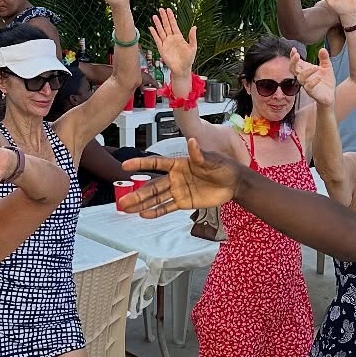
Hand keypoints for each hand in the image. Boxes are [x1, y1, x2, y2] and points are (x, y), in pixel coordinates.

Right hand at [118, 141, 241, 215]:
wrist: (234, 184)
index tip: (126, 166)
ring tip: (126, 208)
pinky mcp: (184, 202)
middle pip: (152, 186)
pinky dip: (156, 212)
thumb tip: (192, 142)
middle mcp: (175, 177)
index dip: (141, 164)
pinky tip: (143, 215)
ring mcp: (178, 190)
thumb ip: (200, 155)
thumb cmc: (224, 167)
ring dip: (141, 203)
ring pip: (156, 198)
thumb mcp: (213, 160)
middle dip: (137, 193)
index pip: (156, 163)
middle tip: (122, 200)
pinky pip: (167, 207)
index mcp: (179, 163)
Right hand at [148, 7, 197, 76]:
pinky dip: (154, 34)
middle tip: (160, 9)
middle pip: (166, 26)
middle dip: (163, 17)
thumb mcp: (193, 47)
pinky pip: (157, 40)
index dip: (171, 17)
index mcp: (179, 37)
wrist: (182, 69)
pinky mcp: (162, 49)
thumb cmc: (188, 59)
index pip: (174, 25)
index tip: (168, 9)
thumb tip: (194, 26)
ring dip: (157, 24)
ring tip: (154, 16)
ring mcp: (166, 43)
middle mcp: (171, 39)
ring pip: (161, 31)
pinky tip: (151, 28)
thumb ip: (192, 37)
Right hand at [290, 46, 335, 107]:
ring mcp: (307, 85)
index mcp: (305, 70)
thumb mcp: (327, 67)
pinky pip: (309, 87)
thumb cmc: (326, 81)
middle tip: (297, 55)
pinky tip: (319, 78)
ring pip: (300, 78)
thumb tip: (322, 49)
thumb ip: (324, 58)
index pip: (295, 62)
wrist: (330, 95)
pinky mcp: (312, 92)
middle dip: (293, 62)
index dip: (292, 56)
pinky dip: (313, 82)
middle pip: (293, 69)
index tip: (294, 49)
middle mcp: (304, 77)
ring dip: (307, 72)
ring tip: (316, 67)